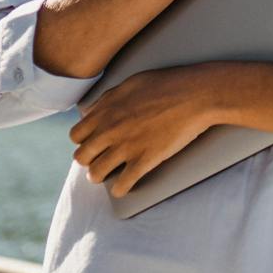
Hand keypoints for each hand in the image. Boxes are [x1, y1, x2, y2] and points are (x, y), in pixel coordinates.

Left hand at [69, 65, 217, 197]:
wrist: (197, 94)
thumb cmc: (168, 84)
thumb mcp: (131, 83)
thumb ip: (108, 99)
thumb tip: (93, 112)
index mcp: (105, 110)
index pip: (76, 135)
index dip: (84, 141)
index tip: (93, 143)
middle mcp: (110, 130)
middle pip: (82, 157)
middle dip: (89, 160)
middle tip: (100, 159)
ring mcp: (126, 147)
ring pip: (96, 174)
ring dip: (99, 176)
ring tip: (108, 175)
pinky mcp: (145, 160)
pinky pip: (122, 185)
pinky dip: (120, 189)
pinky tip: (124, 187)